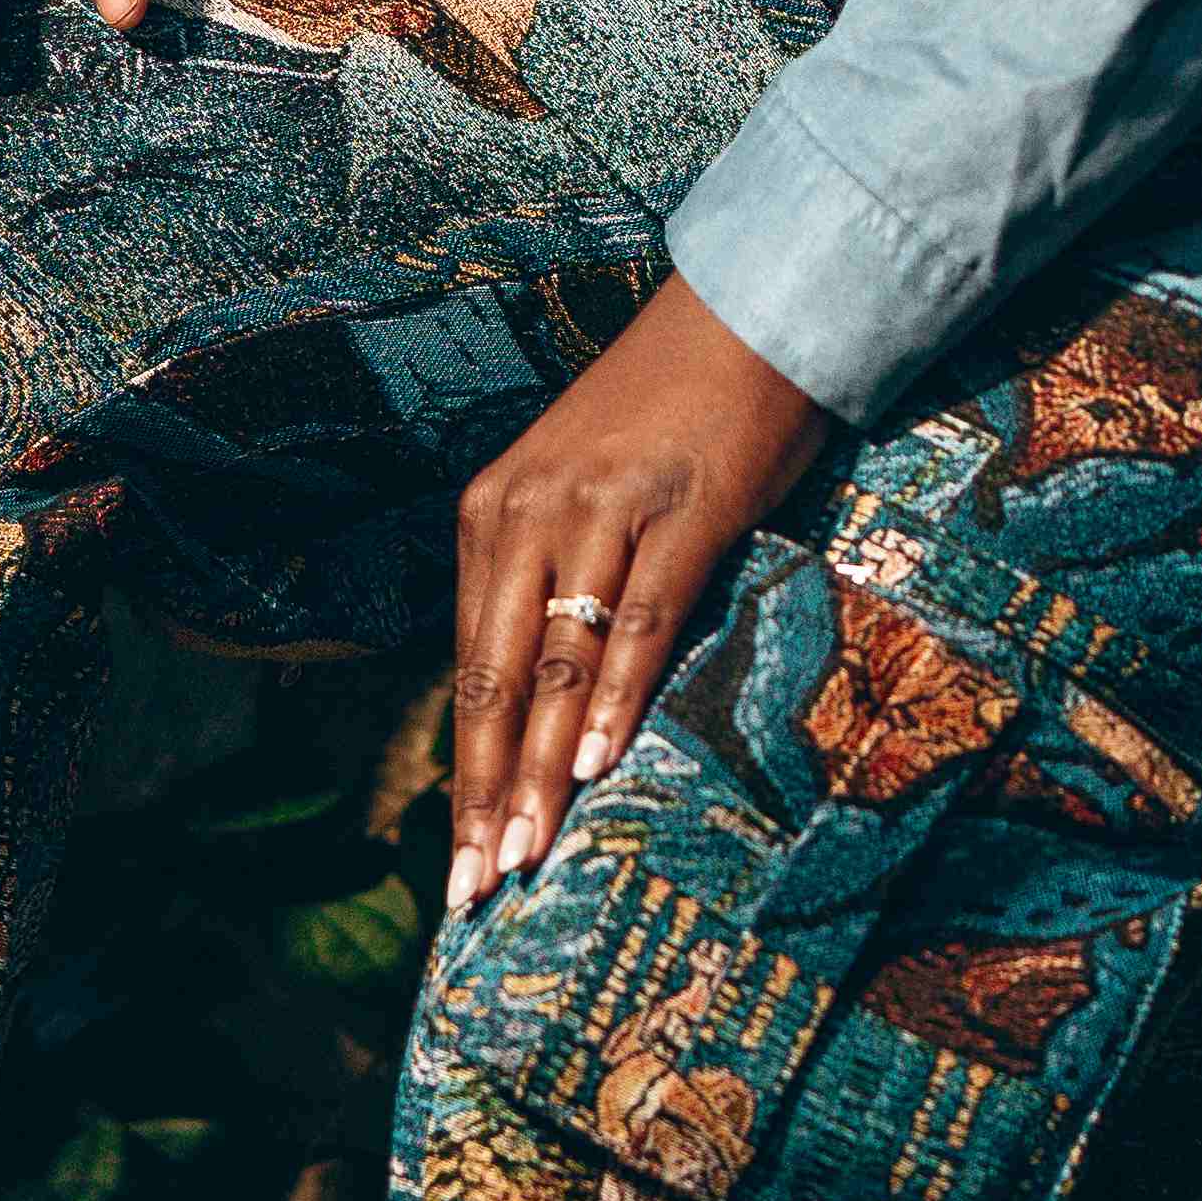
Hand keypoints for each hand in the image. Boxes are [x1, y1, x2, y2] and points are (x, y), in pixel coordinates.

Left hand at [449, 277, 826, 915]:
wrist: (744, 316)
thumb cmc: (664, 418)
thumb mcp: (580, 492)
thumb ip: (549, 581)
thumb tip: (537, 701)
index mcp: (492, 515)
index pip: (467, 667)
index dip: (462, 768)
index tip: (457, 854)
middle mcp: (529, 513)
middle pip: (495, 677)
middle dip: (485, 792)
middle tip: (477, 884)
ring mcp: (601, 513)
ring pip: (557, 663)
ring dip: (540, 767)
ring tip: (528, 851)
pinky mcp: (679, 514)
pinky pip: (639, 622)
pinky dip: (616, 695)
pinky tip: (599, 760)